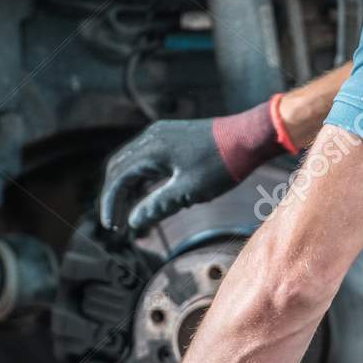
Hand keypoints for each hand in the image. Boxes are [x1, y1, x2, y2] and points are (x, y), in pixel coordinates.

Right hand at [98, 98, 293, 234]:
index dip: (111, 204)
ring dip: (127, 187)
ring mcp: (160, 134)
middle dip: (114, 196)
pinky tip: (146, 196)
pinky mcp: (171, 136)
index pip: (118, 178)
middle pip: (118, 168)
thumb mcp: (189, 191)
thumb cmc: (222, 164)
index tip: (113, 227)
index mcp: (151, 149)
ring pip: (131, 162)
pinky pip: (146, 158)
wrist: (250, 136)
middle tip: (116, 223)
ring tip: (129, 213)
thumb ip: (158, 206)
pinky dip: (141, 178)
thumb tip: (133, 222)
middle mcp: (151, 137)